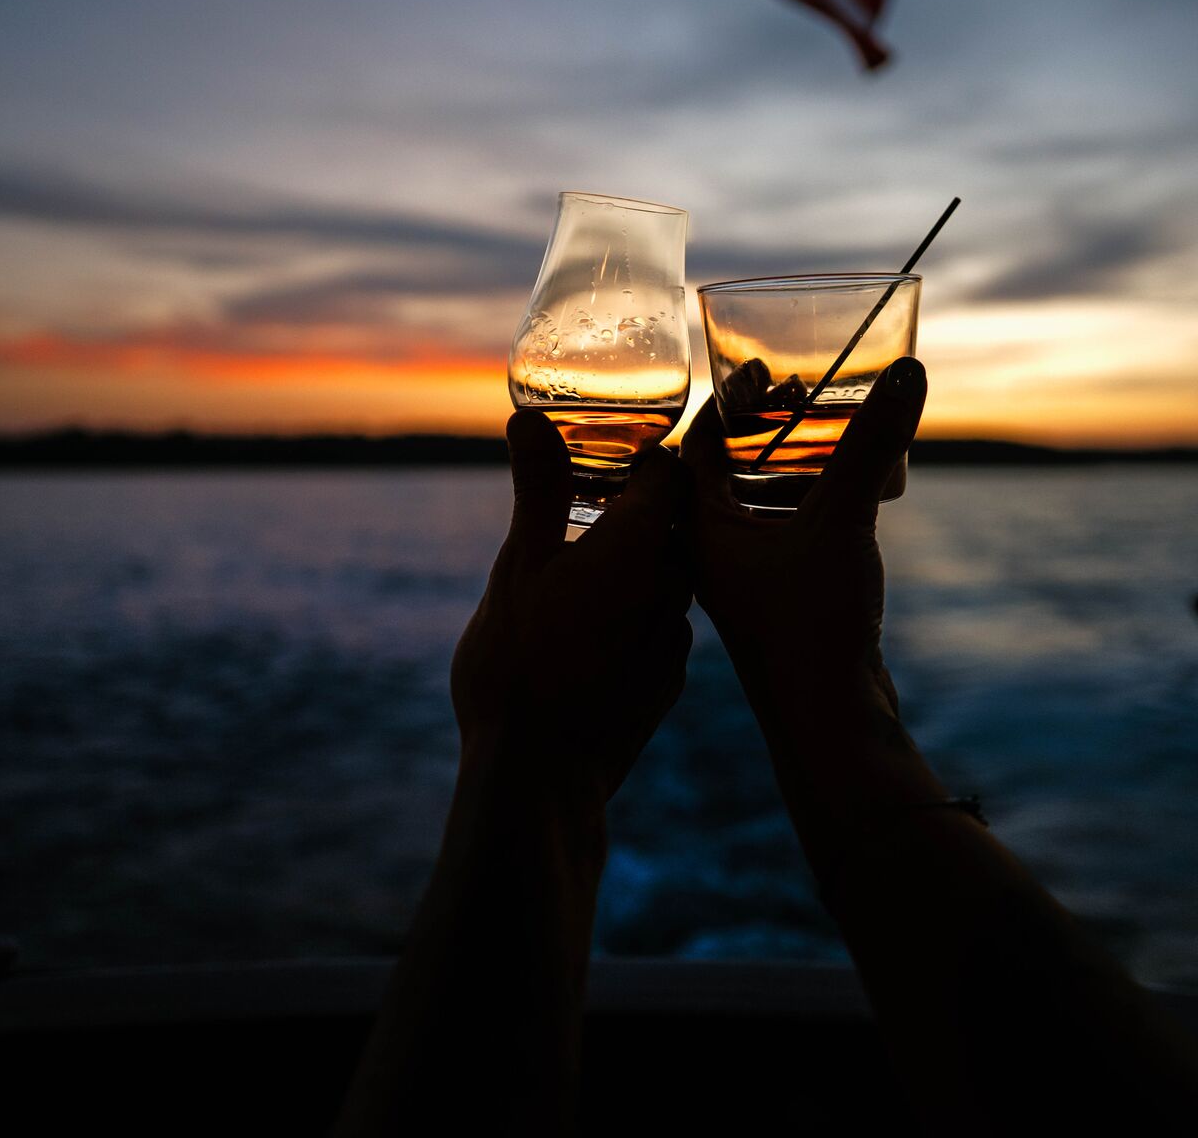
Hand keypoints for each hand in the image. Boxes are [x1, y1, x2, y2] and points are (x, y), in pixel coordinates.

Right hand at [450, 410, 691, 816]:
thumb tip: (530, 419)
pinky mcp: (668, 682)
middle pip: (676, 526)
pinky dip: (636, 614)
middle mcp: (675, 586)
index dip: (645, 453)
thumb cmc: (521, 663)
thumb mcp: (520, 564)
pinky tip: (595, 626)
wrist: (538, 778)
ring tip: (591, 562)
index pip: (669, 472)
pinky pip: (660, 627)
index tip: (616, 447)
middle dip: (641, 508)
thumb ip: (539, 489)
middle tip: (596, 497)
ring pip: (670, 579)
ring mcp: (676, 639)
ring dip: (640, 564)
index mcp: (642, 545)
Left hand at [680, 358, 929, 772]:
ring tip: (837, 438)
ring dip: (796, 471)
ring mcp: (749, 584)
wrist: (832, 726)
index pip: (701, 445)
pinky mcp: (784, 607)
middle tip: (809, 397)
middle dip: (769, 432)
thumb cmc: (812, 628)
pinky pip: (790, 540)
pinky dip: (815, 510)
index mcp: (702, 530)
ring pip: (763, 508)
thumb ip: (870, 445)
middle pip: (731, 473)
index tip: (768, 370)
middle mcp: (716, 555)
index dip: (733, 401)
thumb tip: (908, 372)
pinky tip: (857, 500)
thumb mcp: (842, 520)